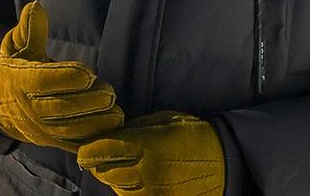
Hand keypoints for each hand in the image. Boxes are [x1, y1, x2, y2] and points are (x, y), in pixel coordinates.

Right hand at [0, 0, 124, 151]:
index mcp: (18, 82)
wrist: (2, 106)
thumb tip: (35, 7)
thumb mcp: (17, 47)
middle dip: (86, 102)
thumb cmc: (17, 69)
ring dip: (95, 123)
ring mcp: (42, 130)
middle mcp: (29, 109)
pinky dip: (94, 140)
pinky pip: (74, 145)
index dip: (64, 78)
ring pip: (69, 131)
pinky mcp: (54, 143)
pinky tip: (113, 130)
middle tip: (109, 92)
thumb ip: (29, 29)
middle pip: (58, 109)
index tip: (87, 73)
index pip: (40, 82)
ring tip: (116, 111)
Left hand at [77, 111, 224, 194]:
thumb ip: (134, 128)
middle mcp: (147, 172)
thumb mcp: (163, 120)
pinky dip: (128, 188)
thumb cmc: (194, 135)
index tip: (84, 149)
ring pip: (116, 187)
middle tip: (103, 155)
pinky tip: (136, 177)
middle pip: (104, 172)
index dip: (88, 150)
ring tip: (124, 165)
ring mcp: (154, 192)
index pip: (102, 150)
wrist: (226, 162)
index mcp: (148, 146)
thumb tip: (109, 132)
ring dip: (114, 177)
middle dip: (100, 163)